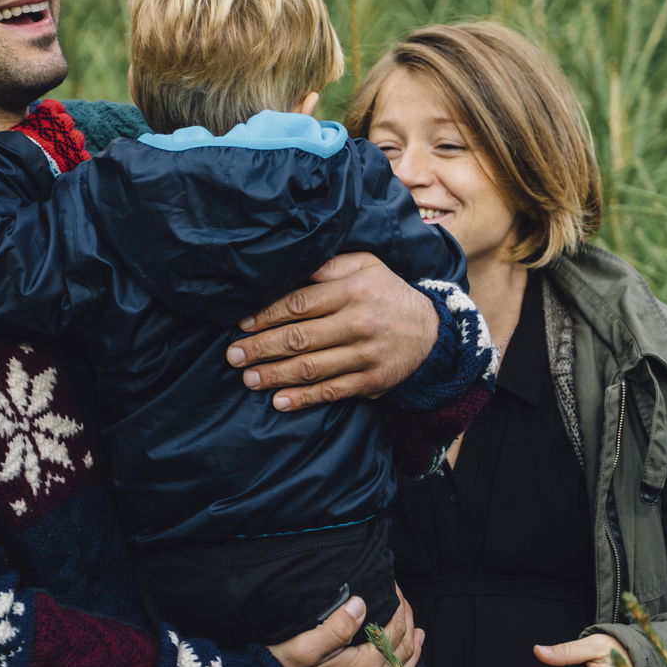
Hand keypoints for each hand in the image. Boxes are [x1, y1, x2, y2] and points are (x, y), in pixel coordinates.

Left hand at [225, 253, 435, 411]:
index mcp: (352, 291)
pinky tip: (279, 401)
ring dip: (274, 375)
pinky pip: (331, 391)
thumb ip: (330, 265)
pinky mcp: (372, 381)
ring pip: (310, 367)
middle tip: (233, 355)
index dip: (266, 315)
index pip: (299, 304)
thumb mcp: (366, 266)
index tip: (242, 324)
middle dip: (260, 348)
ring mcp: (365, 355)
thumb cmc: (388, 294)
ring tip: (248, 378)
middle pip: (299, 338)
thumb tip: (291, 266)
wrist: (433, 333)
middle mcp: (358, 323)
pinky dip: (303, 399)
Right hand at [269, 593, 421, 666]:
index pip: (392, 633)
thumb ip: (336, 626)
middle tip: (405, 604)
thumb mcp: (304, 644)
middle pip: (401, 652)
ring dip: (413, 653)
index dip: (399, 608)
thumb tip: (360, 605)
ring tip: (418, 634)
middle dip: (408, 624)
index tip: (395, 590)